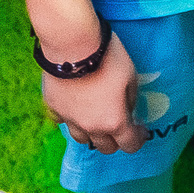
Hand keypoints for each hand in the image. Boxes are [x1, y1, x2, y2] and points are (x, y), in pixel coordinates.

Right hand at [42, 29, 145, 154]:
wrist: (73, 45)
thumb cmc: (108, 58)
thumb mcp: (131, 77)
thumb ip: (131, 99)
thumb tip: (127, 109)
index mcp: (115, 122)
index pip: (130, 145)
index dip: (137, 138)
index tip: (139, 129)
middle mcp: (92, 127)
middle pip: (106, 147)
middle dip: (115, 139)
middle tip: (118, 122)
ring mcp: (71, 119)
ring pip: (82, 139)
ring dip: (92, 133)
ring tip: (95, 117)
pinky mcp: (54, 108)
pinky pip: (62, 121)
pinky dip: (70, 117)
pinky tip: (74, 106)